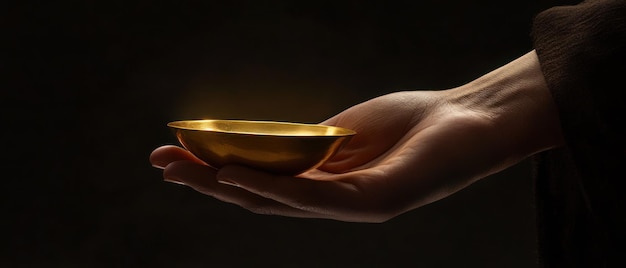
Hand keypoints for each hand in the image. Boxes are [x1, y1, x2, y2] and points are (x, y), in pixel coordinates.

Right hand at [150, 51, 562, 222]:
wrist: (473, 120)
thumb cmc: (416, 122)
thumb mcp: (348, 130)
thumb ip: (309, 144)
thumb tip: (267, 142)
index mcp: (325, 180)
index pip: (261, 180)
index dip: (217, 168)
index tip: (178, 151)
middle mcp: (332, 199)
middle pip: (259, 193)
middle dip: (207, 180)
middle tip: (160, 165)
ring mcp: (351, 204)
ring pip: (277, 200)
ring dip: (225, 186)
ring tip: (182, 171)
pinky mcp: (373, 201)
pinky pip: (313, 197)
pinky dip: (271, 186)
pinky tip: (235, 176)